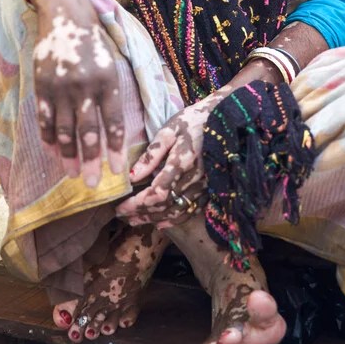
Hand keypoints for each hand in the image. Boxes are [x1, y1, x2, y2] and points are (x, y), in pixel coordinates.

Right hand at [30, 0, 124, 186]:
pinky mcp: (42, 86)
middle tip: (91, 185)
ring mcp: (61, 87)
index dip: (114, 149)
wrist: (65, 16)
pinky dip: (48, 138)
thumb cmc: (94, 42)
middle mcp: (85, 87)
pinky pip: (44, 119)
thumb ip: (112, 93)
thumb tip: (118, 129)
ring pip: (64, 130)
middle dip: (90, 161)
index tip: (116, 171)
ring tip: (73, 174)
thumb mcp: (113, 63)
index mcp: (108, 81)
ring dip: (68, 155)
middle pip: (88, 132)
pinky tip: (53, 153)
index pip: (113, 123)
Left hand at [114, 55, 291, 227]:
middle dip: (141, 212)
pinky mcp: (209, 189)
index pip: (157, 192)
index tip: (120, 206)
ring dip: (154, 219)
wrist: (224, 119)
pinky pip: (190, 210)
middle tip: (121, 215)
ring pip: (176, 211)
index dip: (137, 203)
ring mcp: (203, 186)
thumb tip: (131, 176)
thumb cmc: (193, 121)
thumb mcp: (170, 130)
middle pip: (164, 205)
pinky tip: (160, 224)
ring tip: (135, 220)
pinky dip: (174, 220)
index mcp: (182, 161)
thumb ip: (151, 154)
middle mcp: (194, 178)